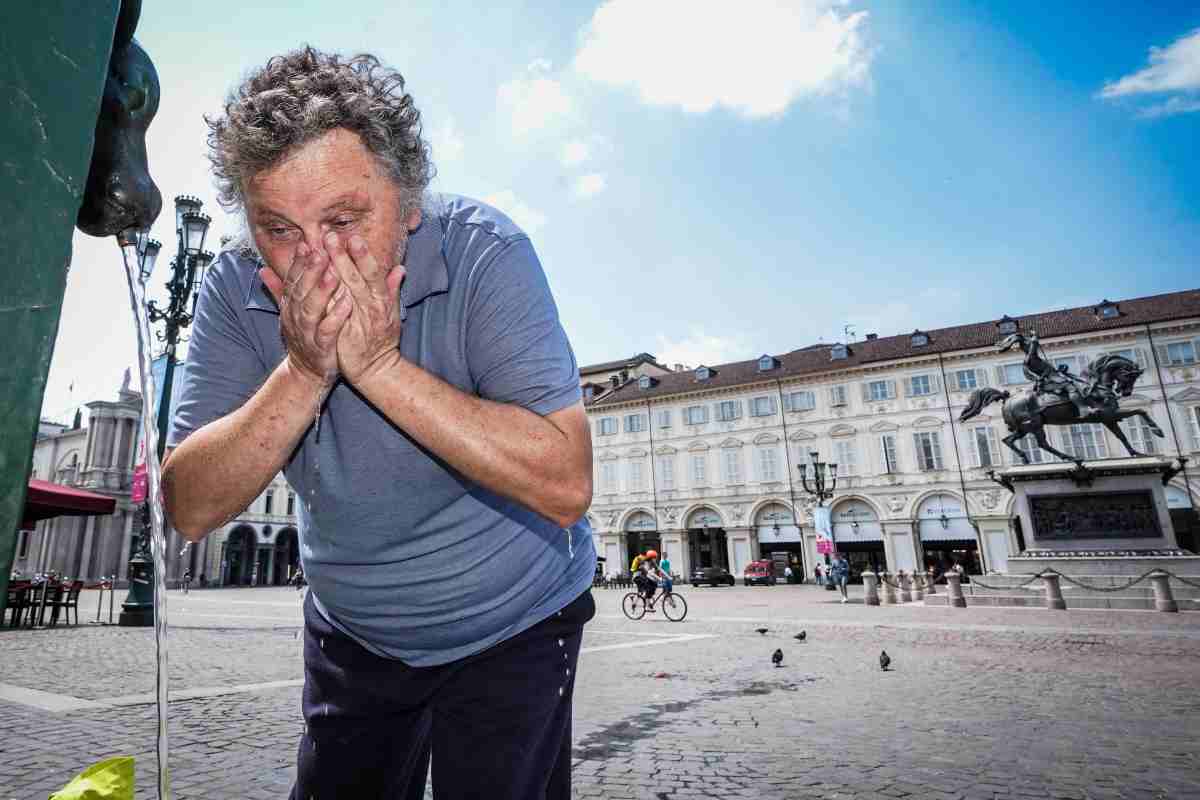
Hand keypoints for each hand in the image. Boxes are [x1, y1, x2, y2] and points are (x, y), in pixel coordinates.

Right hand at [259, 242, 350, 388]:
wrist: (305, 374)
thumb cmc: (303, 338)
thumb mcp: (289, 313)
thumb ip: (279, 290)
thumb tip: (262, 269)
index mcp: (291, 306)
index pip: (293, 280)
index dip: (299, 262)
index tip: (307, 242)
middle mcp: (295, 317)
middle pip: (301, 290)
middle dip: (310, 270)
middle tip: (320, 250)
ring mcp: (307, 332)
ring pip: (311, 308)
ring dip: (322, 290)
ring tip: (333, 272)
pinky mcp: (321, 348)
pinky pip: (327, 331)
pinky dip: (336, 317)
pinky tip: (348, 304)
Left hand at [323, 231, 404, 384]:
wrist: (376, 369)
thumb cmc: (381, 339)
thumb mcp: (391, 313)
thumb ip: (391, 290)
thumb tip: (400, 269)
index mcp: (381, 300)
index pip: (372, 272)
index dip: (362, 254)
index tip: (351, 235)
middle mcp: (372, 308)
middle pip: (356, 277)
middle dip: (342, 256)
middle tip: (330, 235)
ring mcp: (360, 321)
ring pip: (345, 293)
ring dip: (332, 273)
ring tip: (320, 253)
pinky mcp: (347, 335)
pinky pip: (336, 315)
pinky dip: (328, 301)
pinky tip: (315, 287)